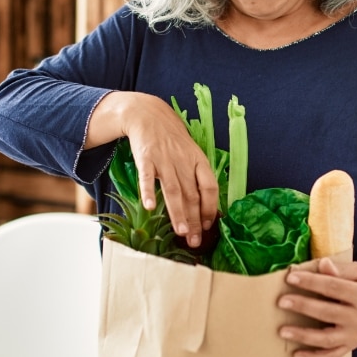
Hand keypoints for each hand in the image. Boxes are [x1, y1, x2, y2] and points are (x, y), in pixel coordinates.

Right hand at [89, 91, 218, 246]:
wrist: (148, 115)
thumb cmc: (172, 139)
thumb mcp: (190, 153)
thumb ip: (196, 176)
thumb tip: (204, 206)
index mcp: (198, 160)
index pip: (210, 187)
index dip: (211, 207)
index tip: (209, 226)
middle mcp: (184, 161)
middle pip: (192, 195)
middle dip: (195, 220)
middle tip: (195, 241)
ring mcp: (165, 160)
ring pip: (173, 191)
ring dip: (178, 213)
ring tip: (182, 232)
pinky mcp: (146, 158)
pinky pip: (147, 178)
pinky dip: (148, 191)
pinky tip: (149, 206)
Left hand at [277, 258, 356, 356]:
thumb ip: (341, 269)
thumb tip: (321, 264)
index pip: (333, 287)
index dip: (311, 282)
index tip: (291, 277)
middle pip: (328, 313)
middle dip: (304, 307)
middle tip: (282, 301)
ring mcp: (356, 335)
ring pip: (328, 339)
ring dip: (304, 336)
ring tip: (283, 331)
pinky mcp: (352, 345)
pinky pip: (332, 355)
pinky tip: (296, 355)